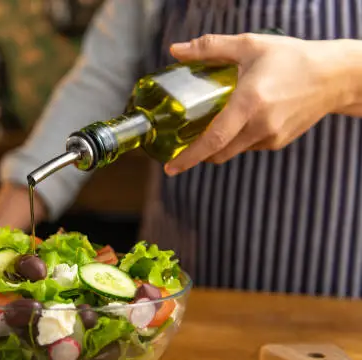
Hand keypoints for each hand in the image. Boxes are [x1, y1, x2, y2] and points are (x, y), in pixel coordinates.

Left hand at [163, 33, 353, 175]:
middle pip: (218, 153)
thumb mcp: (249, 46)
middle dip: (198, 154)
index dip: (189, 157)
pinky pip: (249, 146)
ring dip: (218, 145)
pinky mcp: (279, 142)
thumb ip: (210, 48)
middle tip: (182, 147)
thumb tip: (176, 50)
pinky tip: (240, 121)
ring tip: (211, 125)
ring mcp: (271, 137)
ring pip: (233, 150)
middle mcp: (260, 126)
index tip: (171, 167)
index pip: (213, 140)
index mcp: (249, 103)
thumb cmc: (292, 58)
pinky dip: (237, 139)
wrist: (335, 76)